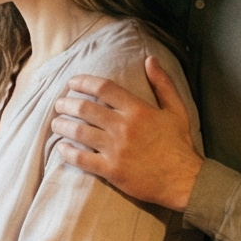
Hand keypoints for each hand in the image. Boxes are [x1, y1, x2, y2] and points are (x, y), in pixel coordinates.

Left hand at [48, 57, 202, 213]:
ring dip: (62, 125)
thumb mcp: (177, 110)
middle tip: (59, 104)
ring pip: (79, 132)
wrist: (184, 180)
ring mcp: (116, 149)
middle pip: (85, 108)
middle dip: (66, 103)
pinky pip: (82, 159)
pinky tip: (61, 147)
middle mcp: (123, 127)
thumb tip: (150, 59)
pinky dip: (67, 152)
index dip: (83, 82)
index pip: (103, 88)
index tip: (72, 83)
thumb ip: (163, 83)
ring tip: (55, 123)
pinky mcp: (111, 170)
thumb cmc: (179, 145)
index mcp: (138, 110)